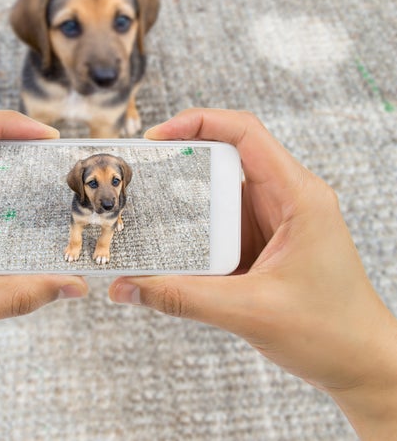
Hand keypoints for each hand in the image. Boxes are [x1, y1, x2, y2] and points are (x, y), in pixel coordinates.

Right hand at [108, 109, 396, 438]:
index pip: (245, 133)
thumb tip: (126, 287)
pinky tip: (170, 241)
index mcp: (298, 197)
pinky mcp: (263, 240)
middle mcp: (287, 198)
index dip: (197, 123)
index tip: (157, 138)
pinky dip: (194, 226)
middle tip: (141, 174)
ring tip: (146, 206)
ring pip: (221, 190)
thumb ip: (182, 298)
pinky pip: (223, 220)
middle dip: (180, 161)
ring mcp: (275, 219)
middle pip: (226, 157)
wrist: (359, 361)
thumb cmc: (329, 332)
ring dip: (184, 197)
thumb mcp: (248, 311)